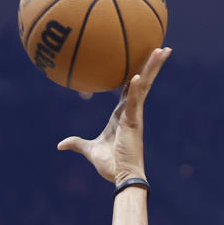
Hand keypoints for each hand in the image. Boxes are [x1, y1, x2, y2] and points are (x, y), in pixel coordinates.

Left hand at [58, 47, 169, 183]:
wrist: (120, 177)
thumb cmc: (109, 165)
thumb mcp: (89, 150)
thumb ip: (76, 144)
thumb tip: (61, 144)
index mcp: (122, 114)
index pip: (131, 89)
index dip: (137, 74)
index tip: (143, 60)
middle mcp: (131, 111)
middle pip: (143, 82)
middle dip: (152, 65)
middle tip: (162, 47)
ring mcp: (134, 115)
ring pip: (144, 86)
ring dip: (152, 68)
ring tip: (162, 50)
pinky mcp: (132, 123)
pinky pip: (133, 102)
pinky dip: (135, 89)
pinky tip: (137, 75)